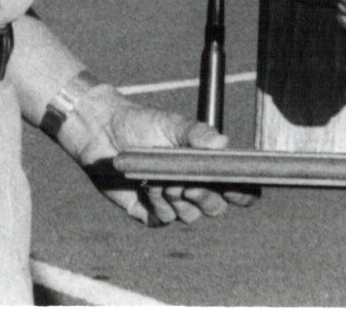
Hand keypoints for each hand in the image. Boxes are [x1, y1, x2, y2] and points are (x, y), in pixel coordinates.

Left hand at [56, 85, 257, 226]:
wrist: (102, 134)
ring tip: (158, 178)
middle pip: (216, 207)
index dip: (242, 192)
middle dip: (205, 198)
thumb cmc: (142, 124)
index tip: (234, 187)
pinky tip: (145, 186)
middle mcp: (194, 186)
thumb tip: (223, 144)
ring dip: (176, 199)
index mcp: (207, 166)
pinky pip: (165, 219)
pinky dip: (157, 204)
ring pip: (190, 216)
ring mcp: (174, 201)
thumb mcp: (171, 124)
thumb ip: (197, 134)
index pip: (237, 188)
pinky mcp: (152, 212)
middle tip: (188, 184)